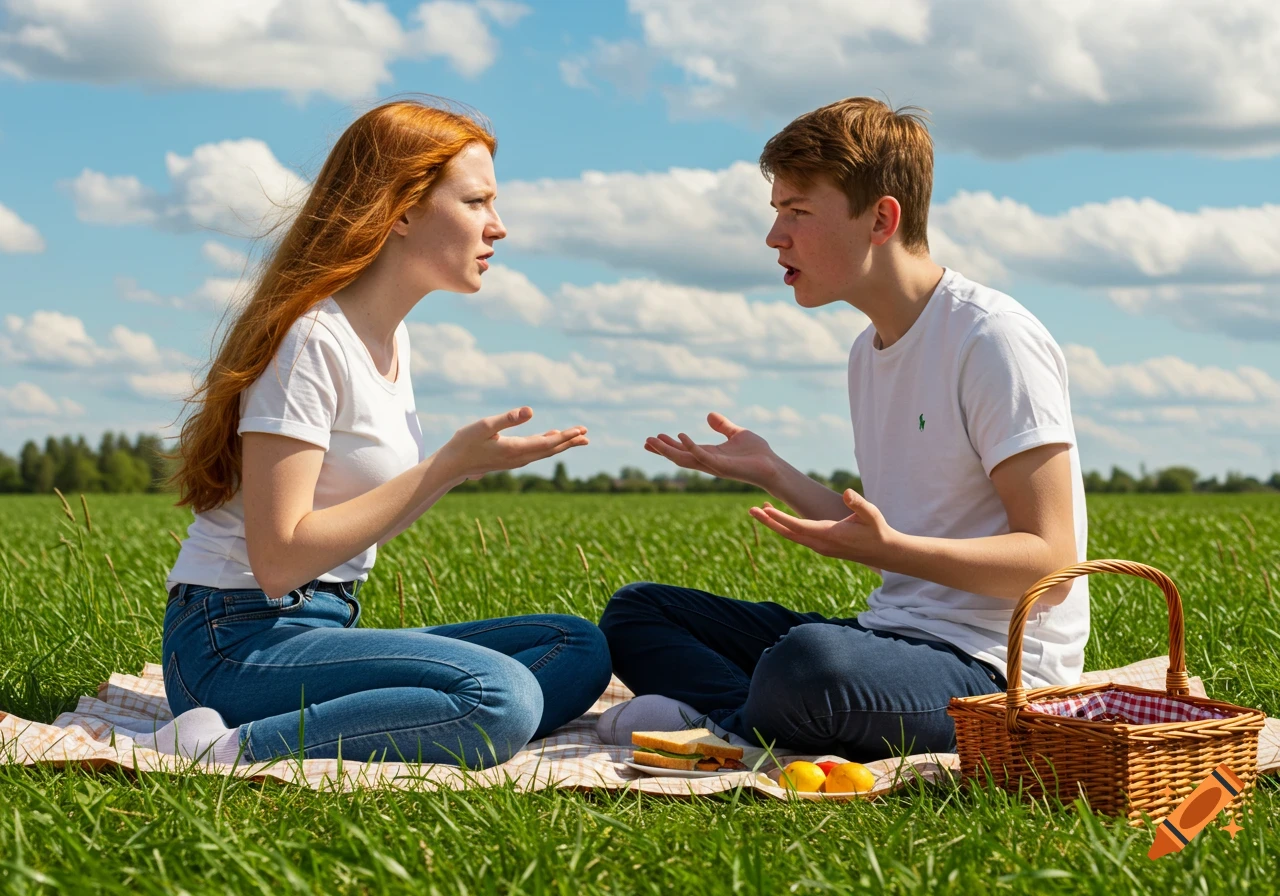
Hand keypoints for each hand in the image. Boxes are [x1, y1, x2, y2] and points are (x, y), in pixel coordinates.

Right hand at [439, 407, 587, 478]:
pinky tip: (552, 438)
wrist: (452, 466)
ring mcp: (516, 460)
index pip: (547, 444)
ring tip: (578, 438)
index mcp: (515, 449)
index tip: (581, 430)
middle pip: (551, 450)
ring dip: (562, 444)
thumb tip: (530, 411)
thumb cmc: (465, 443)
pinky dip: (548, 445)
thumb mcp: (485, 426)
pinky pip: (536, 452)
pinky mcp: (511, 459)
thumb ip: (508, 418)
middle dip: (570, 442)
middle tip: (587, 435)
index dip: (565, 437)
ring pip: (545, 452)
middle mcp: (519, 458)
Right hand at [645, 412, 778, 488]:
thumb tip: (709, 415)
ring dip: (668, 450)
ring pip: (685, 459)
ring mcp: (713, 465)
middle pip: (679, 457)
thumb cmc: (757, 454)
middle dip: (662, 450)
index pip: (684, 450)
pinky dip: (691, 447)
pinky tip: (681, 436)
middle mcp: (708, 462)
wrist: (773, 466)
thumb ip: (723, 426)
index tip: (653, 438)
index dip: (668, 445)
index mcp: (710, 454)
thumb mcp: (737, 433)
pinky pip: (703, 456)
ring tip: (653, 441)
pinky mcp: (722, 467)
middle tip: (646, 441)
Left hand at [749, 488, 894, 572]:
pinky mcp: (821, 547)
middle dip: (769, 522)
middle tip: (751, 510)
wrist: (883, 552)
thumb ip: (858, 504)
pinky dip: (785, 527)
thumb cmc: (877, 530)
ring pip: (791, 536)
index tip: (765, 509)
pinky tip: (778, 518)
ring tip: (759, 510)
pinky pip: (798, 537)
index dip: (781, 518)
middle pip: (789, 533)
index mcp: (830, 535)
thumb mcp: (871, 514)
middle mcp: (821, 544)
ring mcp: (820, 547)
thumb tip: (847, 493)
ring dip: (775, 524)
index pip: (799, 526)